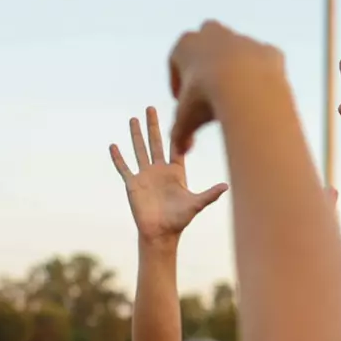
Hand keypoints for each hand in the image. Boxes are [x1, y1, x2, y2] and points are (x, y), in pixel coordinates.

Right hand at [111, 106, 227, 243]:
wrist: (161, 233)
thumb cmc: (180, 220)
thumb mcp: (196, 204)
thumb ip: (210, 194)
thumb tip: (226, 186)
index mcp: (175, 172)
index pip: (175, 148)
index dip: (176, 133)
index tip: (176, 115)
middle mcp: (159, 170)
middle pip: (155, 143)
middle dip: (152, 125)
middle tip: (150, 108)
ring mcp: (145, 176)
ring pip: (139, 150)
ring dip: (136, 135)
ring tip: (133, 119)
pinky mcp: (133, 184)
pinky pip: (124, 168)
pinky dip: (118, 158)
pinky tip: (113, 145)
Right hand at [168, 21, 287, 156]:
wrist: (247, 85)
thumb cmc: (206, 97)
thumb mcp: (187, 118)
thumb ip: (180, 133)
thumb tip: (179, 152)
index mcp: (185, 44)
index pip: (176, 60)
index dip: (179, 81)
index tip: (183, 100)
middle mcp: (213, 34)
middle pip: (206, 44)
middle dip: (206, 63)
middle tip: (208, 90)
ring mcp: (242, 39)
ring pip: (237, 52)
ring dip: (236, 69)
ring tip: (236, 97)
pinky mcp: (267, 50)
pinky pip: (263, 62)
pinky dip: (262, 75)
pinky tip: (260, 96)